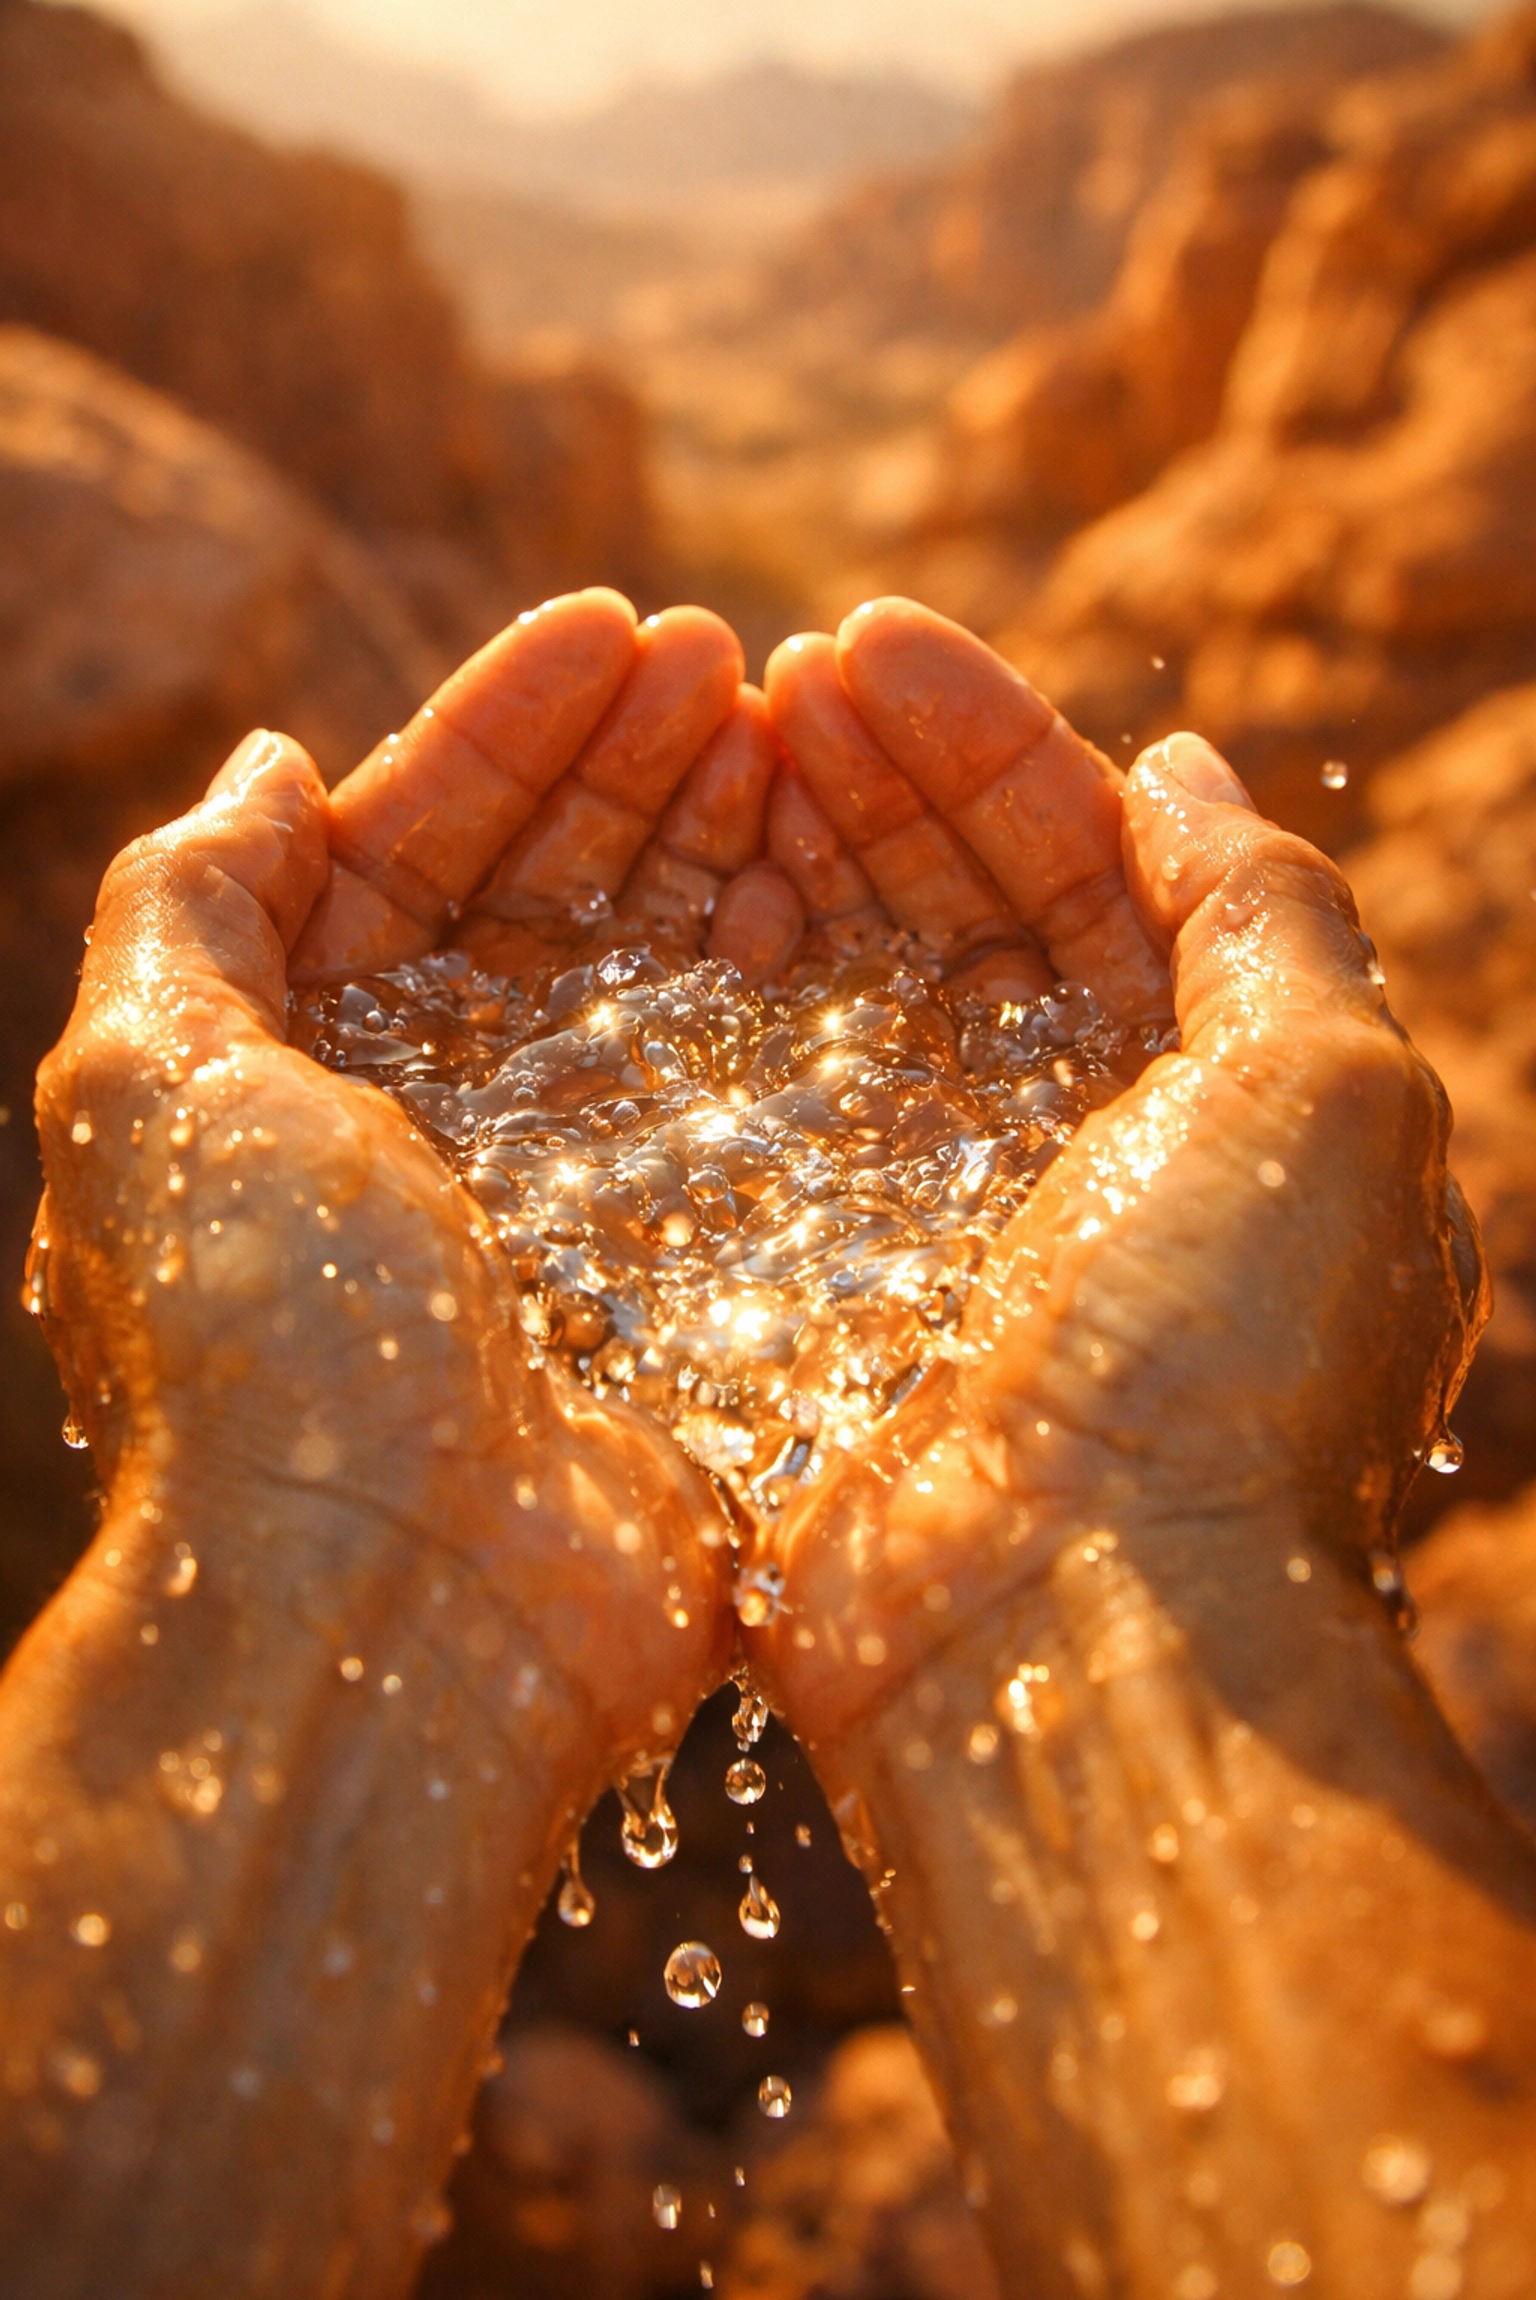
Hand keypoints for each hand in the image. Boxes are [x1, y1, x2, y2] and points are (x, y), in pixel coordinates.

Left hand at [33, 589, 779, 1804]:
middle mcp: (449, 1124)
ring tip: (793, 732)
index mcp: (313, 1069)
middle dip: (631, 763)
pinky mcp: (703, 1266)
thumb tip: (265, 763)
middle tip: (731, 658)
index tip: (619, 628)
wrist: (405, 1611)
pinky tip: (828, 889)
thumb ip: (193, 905)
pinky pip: (760, 1090)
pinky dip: (794, 983)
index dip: (509, 731)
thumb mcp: (153, 1083)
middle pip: (555, 894)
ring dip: (718, 842)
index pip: (416, 850)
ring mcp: (587, 1196)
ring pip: (667, 974)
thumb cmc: (265, 1339)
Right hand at [746, 596, 1484, 1751]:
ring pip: (847, 996)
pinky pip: (753, 1115)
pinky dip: (717, 1007)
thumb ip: (1263, 911)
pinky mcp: (811, 1293)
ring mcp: (932, 1222)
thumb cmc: (1221, 1360)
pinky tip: (677, 912)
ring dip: (791, 862)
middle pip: (956, 910)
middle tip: (765, 675)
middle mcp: (1074, 1149)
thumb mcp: (1323, 1094)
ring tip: (708, 753)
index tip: (862, 640)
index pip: (1088, 868)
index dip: (986, 742)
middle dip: (873, 781)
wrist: (1075, 1639)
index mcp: (1209, 1091)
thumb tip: (1187, 767)